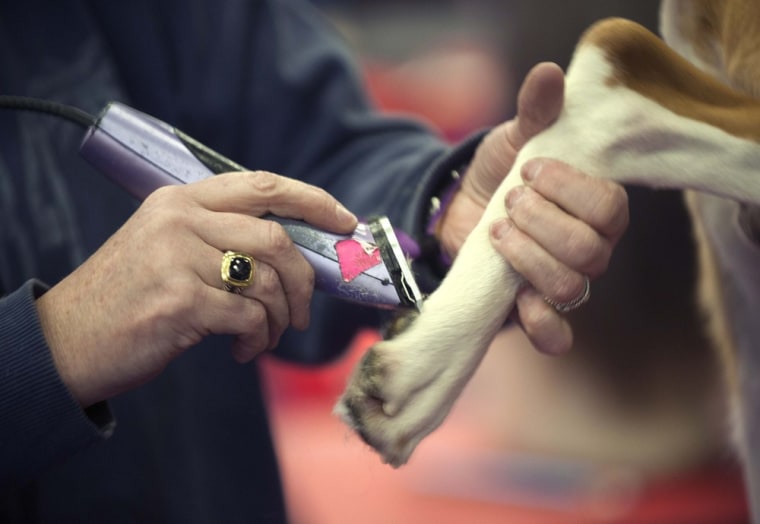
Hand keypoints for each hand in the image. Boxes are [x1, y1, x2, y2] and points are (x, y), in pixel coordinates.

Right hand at [35, 171, 356, 406]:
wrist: (67, 340)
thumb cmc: (130, 297)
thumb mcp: (167, 247)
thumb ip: (221, 238)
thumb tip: (296, 255)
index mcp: (181, 199)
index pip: (262, 185)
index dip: (313, 200)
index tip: (345, 221)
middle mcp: (180, 219)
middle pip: (277, 238)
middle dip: (304, 281)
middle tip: (300, 313)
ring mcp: (178, 258)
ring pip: (268, 282)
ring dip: (278, 319)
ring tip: (263, 337)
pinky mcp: (180, 300)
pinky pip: (250, 318)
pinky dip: (258, 340)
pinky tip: (241, 351)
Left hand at [438, 62, 628, 353]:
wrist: (459, 212)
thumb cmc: (498, 175)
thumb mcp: (511, 141)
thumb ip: (534, 113)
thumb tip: (548, 74)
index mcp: (597, 208)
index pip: (611, 209)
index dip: (570, 190)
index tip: (528, 168)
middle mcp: (591, 250)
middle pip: (591, 251)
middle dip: (543, 222)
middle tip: (509, 199)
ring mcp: (565, 284)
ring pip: (570, 287)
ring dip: (530, 257)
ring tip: (497, 229)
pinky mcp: (535, 312)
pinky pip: (556, 335)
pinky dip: (541, 323)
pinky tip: (519, 301)